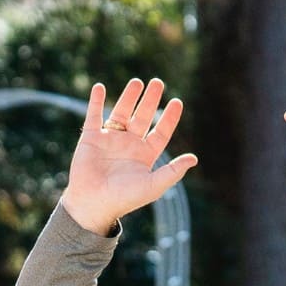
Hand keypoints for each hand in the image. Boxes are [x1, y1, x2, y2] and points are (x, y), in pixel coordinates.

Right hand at [61, 79, 196, 235]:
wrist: (94, 204)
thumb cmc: (124, 198)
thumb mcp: (153, 186)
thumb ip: (172, 172)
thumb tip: (194, 158)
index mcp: (145, 155)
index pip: (161, 132)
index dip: (169, 118)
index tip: (177, 102)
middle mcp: (129, 144)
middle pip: (143, 117)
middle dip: (151, 100)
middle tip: (158, 82)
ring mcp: (110, 139)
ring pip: (122, 112)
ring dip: (129, 96)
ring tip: (137, 82)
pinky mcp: (91, 138)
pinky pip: (94, 115)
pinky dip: (96, 101)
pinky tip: (100, 87)